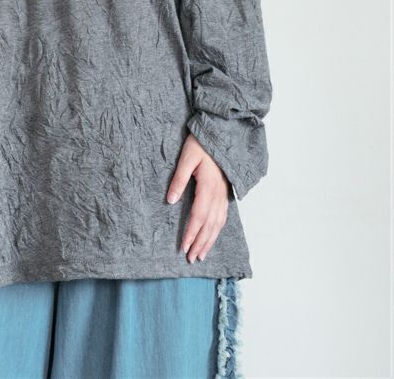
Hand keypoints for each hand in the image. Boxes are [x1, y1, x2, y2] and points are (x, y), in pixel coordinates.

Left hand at [166, 132, 229, 263]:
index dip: (191, 233)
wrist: (220, 134)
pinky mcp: (225, 194)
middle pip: (209, 225)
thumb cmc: (201, 144)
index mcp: (208, 186)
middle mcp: (218, 194)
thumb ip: (178, 178)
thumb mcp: (186, 157)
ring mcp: (223, 195)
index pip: (198, 216)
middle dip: (200, 243)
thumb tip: (170, 200)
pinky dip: (217, 230)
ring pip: (218, 224)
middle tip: (191, 259)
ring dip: (209, 241)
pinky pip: (222, 217)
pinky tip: (212, 237)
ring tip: (201, 255)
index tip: (183, 247)